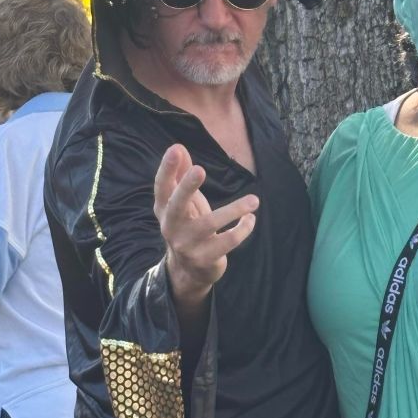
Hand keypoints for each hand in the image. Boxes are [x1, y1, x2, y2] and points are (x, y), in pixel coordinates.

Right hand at [154, 143, 258, 312]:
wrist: (188, 270)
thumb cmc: (188, 225)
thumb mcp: (184, 202)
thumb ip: (182, 175)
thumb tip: (179, 147)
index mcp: (165, 210)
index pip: (162, 187)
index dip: (166, 169)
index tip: (175, 149)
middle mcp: (171, 227)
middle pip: (176, 205)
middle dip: (187, 187)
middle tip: (200, 168)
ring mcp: (187, 245)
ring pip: (210, 224)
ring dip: (234, 210)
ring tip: (254, 200)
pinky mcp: (205, 258)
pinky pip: (227, 241)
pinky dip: (243, 228)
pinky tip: (251, 218)